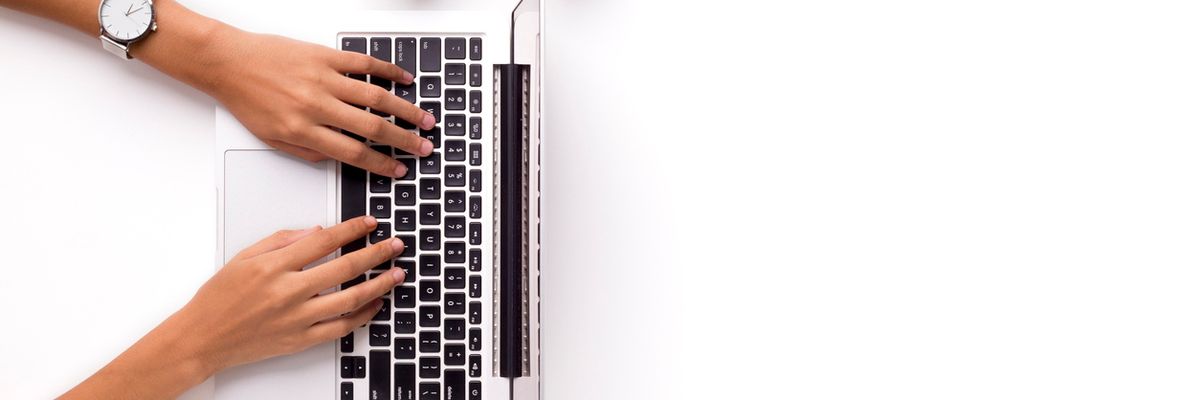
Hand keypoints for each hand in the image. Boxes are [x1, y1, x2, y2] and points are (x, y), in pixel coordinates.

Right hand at [180, 216, 404, 370]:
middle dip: (376, 254)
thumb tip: (317, 231)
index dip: (352, 229)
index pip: (324, 241)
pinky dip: (363, 316)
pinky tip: (376, 304)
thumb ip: (281, 240)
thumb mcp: (244, 257)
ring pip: (350, 299)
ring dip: (379, 285)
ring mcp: (297, 318)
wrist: (204, 338)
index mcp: (273, 267)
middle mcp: (288, 292)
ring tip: (397, 274)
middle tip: (395, 245)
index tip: (369, 223)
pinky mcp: (301, 340)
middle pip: (345, 268)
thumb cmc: (220, 298)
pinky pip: (341, 328)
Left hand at [197, 27, 435, 177]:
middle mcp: (317, 105)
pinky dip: (389, 71)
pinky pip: (364, 64)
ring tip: (425, 119)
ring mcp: (323, 78)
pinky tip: (405, 79)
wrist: (227, 63)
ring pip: (376, 96)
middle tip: (423, 147)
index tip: (399, 169)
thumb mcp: (272, 139)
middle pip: (373, 127)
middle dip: (404, 140)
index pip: (354, 153)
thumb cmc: (247, 99)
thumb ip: (308, 152)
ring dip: (405, 109)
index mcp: (303, 130)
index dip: (382, 164)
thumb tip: (339, 158)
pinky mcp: (324, 56)